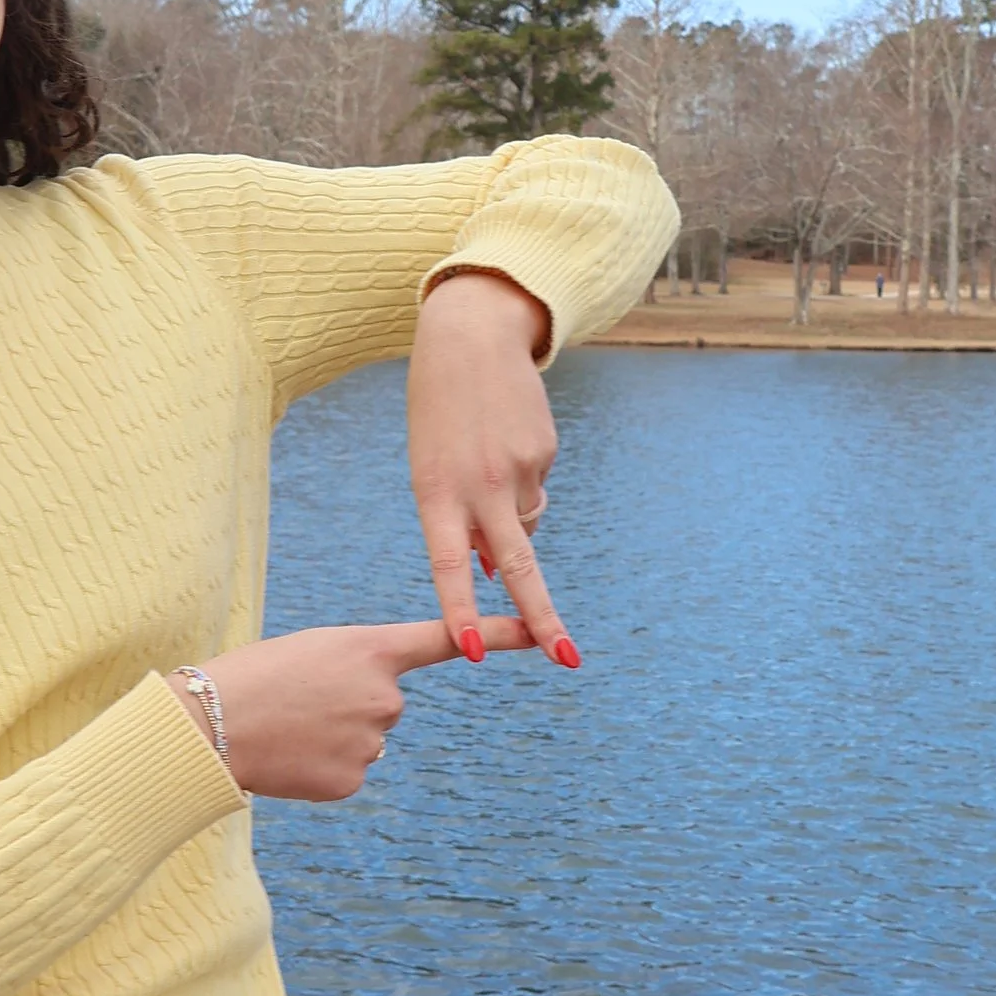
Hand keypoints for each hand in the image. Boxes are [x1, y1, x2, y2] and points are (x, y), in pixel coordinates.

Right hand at [172, 619, 533, 798]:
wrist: (209, 724)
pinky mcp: (354, 779)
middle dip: (350, 704)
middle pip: (386, 703)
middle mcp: (385, 695)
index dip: (498, 634)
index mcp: (370, 649)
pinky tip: (292, 756)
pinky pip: (350, 771)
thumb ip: (358, 676)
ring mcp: (373, 741)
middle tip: (299, 699)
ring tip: (288, 725)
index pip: (445, 640)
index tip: (541, 634)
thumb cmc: (251, 678)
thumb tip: (377, 729)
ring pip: (367, 739)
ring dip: (333, 735)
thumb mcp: (312, 654)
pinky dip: (322, 767)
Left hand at [406, 268, 576, 663]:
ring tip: (486, 460)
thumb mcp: (430, 468)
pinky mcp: (543, 452)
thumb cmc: (439, 414)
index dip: (462, 609)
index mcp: (435, 492)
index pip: (448, 564)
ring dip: (512, 514)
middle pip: (516, 564)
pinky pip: (536, 488)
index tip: (473, 649)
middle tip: (566, 659)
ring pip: (526, 522)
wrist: (470, 336)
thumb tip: (497, 569)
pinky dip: (523, 480)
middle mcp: (479, 486)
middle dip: (542, 618)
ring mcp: (518, 468)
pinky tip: (506, 440)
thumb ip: (460, 520)